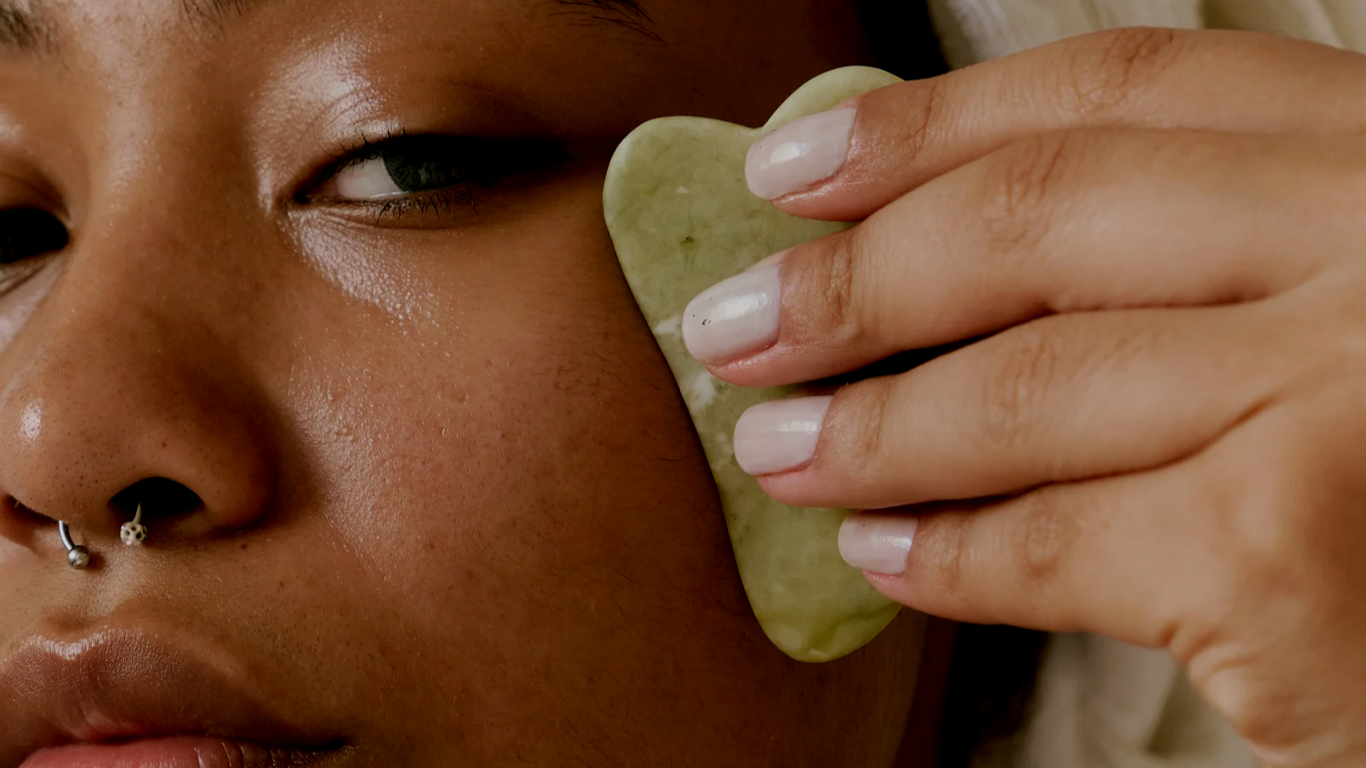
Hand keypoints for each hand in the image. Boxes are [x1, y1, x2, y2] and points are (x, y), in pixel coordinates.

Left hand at [682, 29, 1365, 767]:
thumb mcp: (1353, 300)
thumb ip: (1207, 257)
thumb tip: (934, 255)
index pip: (1115, 92)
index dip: (927, 122)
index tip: (796, 163)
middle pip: (1038, 222)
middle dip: (854, 277)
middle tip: (736, 322)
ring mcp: (1344, 393)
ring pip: (1021, 390)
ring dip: (867, 427)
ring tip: (777, 445)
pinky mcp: (1295, 557)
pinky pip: (1049, 543)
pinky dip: (944, 554)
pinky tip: (882, 554)